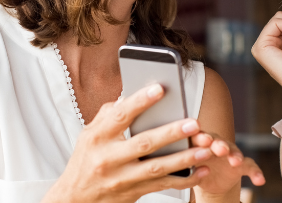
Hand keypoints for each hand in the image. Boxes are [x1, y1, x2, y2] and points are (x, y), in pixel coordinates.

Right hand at [43, 84, 213, 202]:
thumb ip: (109, 115)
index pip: (120, 116)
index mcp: (97, 138)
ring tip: (205, 149)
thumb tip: (131, 96)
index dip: (140, 101)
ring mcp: (122, 178)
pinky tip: (200, 171)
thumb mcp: (89, 134)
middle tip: (193, 123)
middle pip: (144, 143)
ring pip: (157, 168)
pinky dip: (184, 180)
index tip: (160, 89)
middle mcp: (109, 158)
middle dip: (171, 133)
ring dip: (184, 159)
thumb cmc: (86, 161)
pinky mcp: (133, 193)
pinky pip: (163, 186)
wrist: (76, 198)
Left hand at [189, 132, 264, 199]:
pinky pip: (250, 167)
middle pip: (218, 142)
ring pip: (234, 152)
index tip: (204, 140)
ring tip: (236, 161)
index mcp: (200, 144)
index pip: (200, 138)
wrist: (210, 181)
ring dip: (235, 155)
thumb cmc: (197, 170)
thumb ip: (188, 167)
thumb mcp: (189, 170)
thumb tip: (184, 168)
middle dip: (220, 144)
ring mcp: (230, 155)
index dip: (202, 138)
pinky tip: (260, 180)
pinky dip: (256, 173)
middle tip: (221, 149)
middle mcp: (216, 146)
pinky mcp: (241, 165)